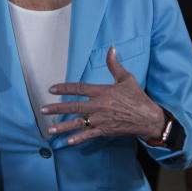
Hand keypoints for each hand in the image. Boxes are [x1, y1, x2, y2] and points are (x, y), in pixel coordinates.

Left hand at [41, 45, 164, 145]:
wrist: (148, 118)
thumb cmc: (137, 97)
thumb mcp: (126, 78)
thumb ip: (114, 64)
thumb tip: (111, 48)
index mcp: (102, 91)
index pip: (79, 88)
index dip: (64, 88)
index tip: (51, 89)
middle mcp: (99, 106)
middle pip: (74, 107)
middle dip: (57, 108)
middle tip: (43, 110)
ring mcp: (101, 120)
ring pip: (78, 123)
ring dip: (63, 127)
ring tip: (51, 130)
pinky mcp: (105, 131)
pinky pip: (89, 135)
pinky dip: (78, 139)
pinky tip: (68, 141)